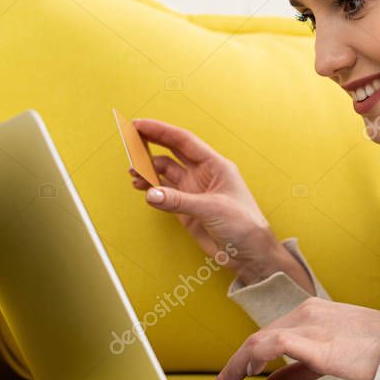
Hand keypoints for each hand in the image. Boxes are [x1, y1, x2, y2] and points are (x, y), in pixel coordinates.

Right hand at [126, 117, 289, 281]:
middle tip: (129, 140)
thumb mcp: (212, 208)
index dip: (161, 131)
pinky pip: (164, 193)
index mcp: (215, 165)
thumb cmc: (244, 225)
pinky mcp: (186, 209)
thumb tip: (150, 193)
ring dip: (148, 170)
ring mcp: (193, 191)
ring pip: (165, 173)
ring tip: (132, 172)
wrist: (250, 254)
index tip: (139, 124)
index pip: (184, 141)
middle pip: (172, 152)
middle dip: (150, 144)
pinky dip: (151, 188)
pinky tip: (141, 187)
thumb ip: (179, 201)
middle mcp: (203, 175)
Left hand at [204, 297, 379, 379]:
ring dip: (234, 366)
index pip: (265, 336)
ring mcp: (311, 324)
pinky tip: (244, 373)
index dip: (241, 359)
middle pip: (256, 338)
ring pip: (258, 341)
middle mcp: (306, 312)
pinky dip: (252, 358)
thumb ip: (296, 371)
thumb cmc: (373, 350)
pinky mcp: (318, 341)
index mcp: (309, 313)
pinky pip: (274, 345)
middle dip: (231, 366)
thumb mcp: (327, 359)